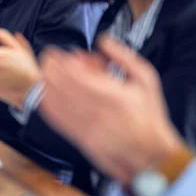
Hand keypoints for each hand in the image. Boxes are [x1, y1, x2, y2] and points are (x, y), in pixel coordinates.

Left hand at [39, 35, 184, 185]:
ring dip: (46, 83)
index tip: (57, 53)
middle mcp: (93, 109)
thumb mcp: (146, 80)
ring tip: (47, 74)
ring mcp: (83, 124)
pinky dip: (47, 103)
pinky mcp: (77, 136)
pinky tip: (47, 95)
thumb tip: (104, 40)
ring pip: (53, 99)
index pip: (73, 72)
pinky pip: (55, 117)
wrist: (149, 154)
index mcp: (109, 93)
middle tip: (49, 60)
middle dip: (49, 67)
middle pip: (58, 83)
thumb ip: (124, 57)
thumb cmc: (149, 117)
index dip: (60, 60)